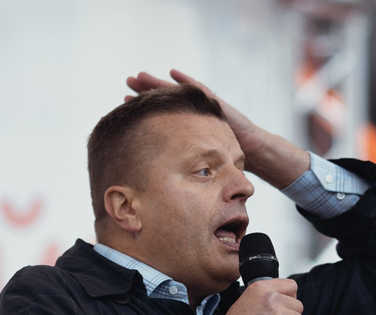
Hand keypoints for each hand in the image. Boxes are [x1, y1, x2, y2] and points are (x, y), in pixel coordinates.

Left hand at [125, 69, 268, 165]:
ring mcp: (204, 107)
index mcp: (184, 128)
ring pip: (178, 91)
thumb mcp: (195, 164)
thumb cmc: (223, 162)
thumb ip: (179, 165)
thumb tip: (154, 181)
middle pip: (165, 98)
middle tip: (128, 80)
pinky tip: (173, 72)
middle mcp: (192, 115)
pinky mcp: (217, 104)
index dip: (143, 106)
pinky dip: (186, 80)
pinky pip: (199, 89)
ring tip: (142, 74)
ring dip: (160, 82)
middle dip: (147, 89)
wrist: (252, 153)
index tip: (124, 100)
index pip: (159, 114)